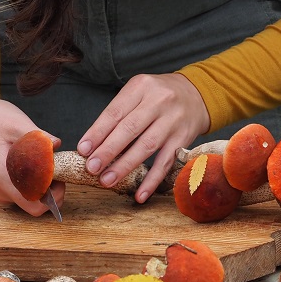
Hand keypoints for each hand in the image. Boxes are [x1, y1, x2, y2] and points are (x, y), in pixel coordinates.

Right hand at [0, 88, 65, 215]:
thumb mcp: (17, 123)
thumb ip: (38, 138)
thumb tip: (57, 145)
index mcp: (1, 176)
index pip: (34, 205)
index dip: (53, 197)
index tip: (60, 177)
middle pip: (33, 203)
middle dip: (50, 190)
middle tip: (56, 167)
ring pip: (27, 197)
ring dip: (41, 184)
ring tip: (44, 161)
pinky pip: (20, 191)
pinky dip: (32, 181)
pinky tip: (34, 163)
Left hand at [77, 73, 209, 202]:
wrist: (197, 94)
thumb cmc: (158, 96)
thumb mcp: (138, 93)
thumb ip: (118, 114)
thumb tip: (93, 146)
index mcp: (141, 87)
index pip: (115, 112)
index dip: (97, 132)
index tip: (83, 150)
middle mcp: (159, 101)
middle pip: (130, 129)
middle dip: (108, 151)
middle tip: (91, 168)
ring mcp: (173, 121)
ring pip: (146, 146)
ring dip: (125, 166)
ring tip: (107, 180)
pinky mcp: (184, 139)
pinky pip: (166, 163)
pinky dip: (152, 180)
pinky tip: (139, 194)